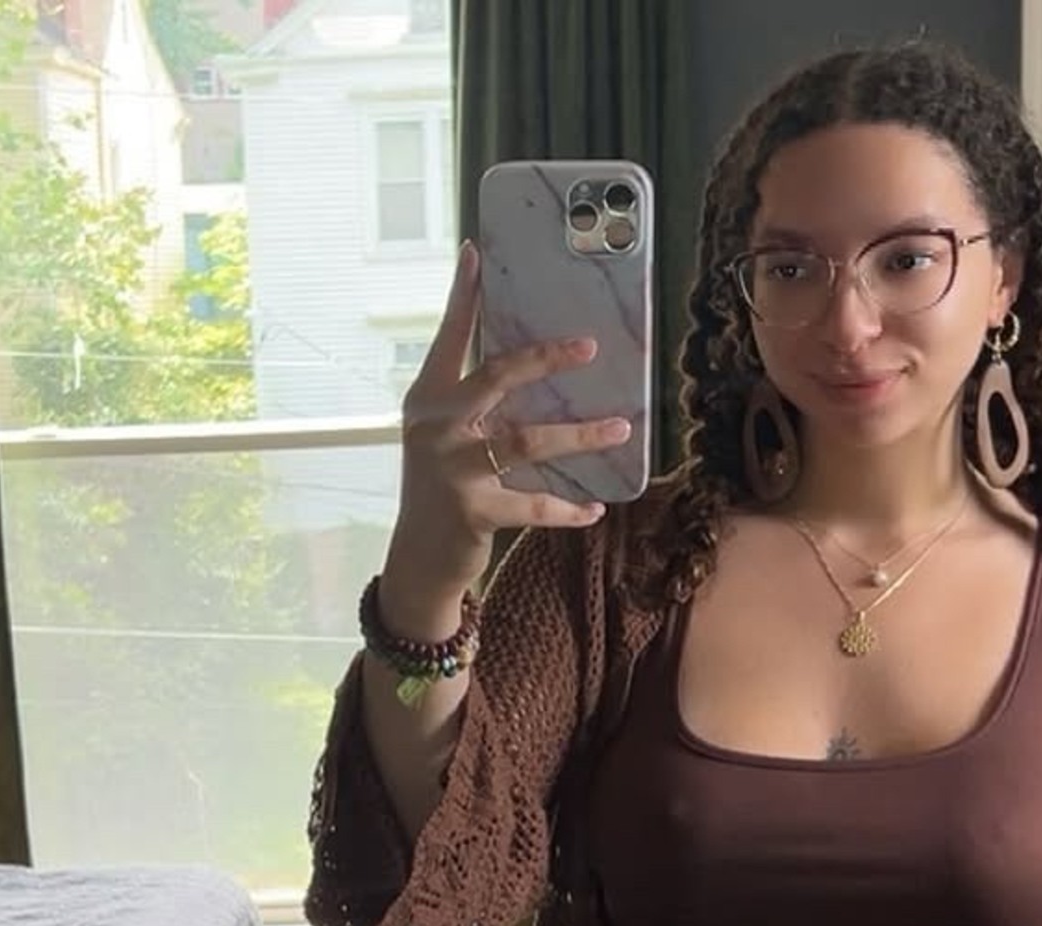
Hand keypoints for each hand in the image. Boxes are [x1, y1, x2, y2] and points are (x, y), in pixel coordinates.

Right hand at [381, 241, 633, 627]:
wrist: (420, 557)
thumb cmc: (441, 487)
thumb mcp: (443, 436)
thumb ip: (472, 402)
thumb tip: (526, 365)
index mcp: (428, 399)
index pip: (449, 337)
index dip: (462, 295)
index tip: (475, 253)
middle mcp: (437, 426)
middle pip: (497, 376)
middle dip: (546, 357)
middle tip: (589, 347)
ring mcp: (453, 469)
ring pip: (527, 441)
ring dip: (580, 435)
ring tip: (621, 428)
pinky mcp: (473, 512)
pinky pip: (534, 505)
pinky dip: (568, 509)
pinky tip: (595, 509)